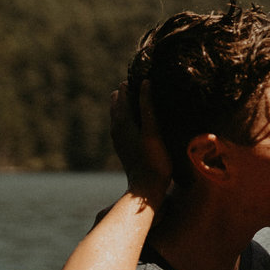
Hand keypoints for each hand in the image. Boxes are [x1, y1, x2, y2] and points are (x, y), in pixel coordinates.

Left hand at [110, 81, 169, 203]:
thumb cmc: (153, 161)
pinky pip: (123, 123)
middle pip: (118, 99)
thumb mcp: (153, 132)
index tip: (150, 81)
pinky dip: (131, 116)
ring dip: (131, 104)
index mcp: (122, 120)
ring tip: (149, 104)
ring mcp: (118, 136)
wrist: (146, 188)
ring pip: (119, 111)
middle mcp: (116, 126)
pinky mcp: (123, 145)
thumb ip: (148, 107)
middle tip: (150, 92)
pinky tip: (144, 122)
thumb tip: (146, 82)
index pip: (123, 91)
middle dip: (131, 92)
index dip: (135, 84)